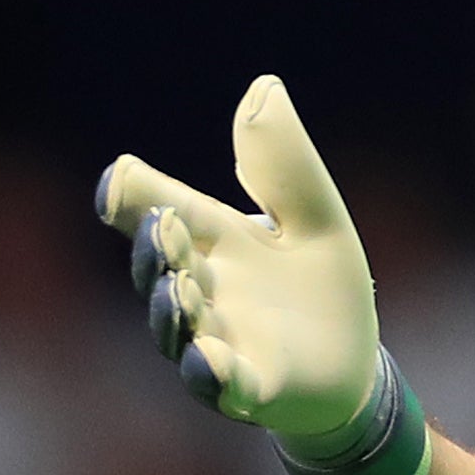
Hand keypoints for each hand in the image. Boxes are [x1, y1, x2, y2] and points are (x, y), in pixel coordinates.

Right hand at [96, 74, 380, 439]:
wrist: (355, 365)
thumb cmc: (323, 287)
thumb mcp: (316, 214)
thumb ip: (285, 163)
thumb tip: (264, 86)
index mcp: (214, 240)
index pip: (160, 209)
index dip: (134, 195)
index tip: (119, 178)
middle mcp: (203, 290)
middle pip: (161, 268)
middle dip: (157, 248)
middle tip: (163, 224)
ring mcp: (218, 342)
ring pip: (177, 326)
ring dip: (171, 307)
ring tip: (178, 285)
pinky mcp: (249, 388)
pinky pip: (219, 383)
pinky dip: (208, 372)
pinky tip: (207, 356)